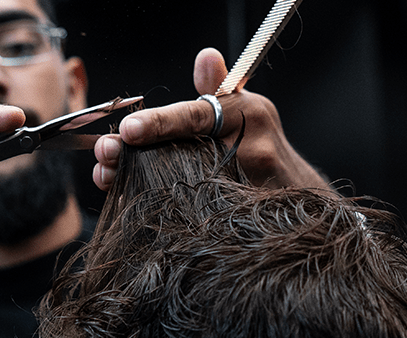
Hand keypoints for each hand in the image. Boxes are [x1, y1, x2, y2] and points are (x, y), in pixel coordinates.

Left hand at [93, 48, 328, 190]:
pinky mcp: (250, 212)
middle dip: (137, 157)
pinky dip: (169, 212)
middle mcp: (253, 143)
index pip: (196, 114)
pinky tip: (144, 213)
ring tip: (113, 182)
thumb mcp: (245, 113)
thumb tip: (206, 56)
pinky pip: (200, 212)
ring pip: (187, 185)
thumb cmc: (263, 149)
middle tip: (105, 159)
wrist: (302, 199)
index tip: (127, 130)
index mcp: (246, 111)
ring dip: (144, 185)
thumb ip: (218, 89)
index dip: (160, 123)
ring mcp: (253, 180)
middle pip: (183, 151)